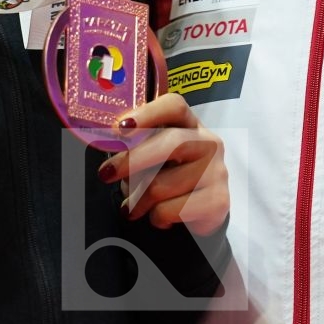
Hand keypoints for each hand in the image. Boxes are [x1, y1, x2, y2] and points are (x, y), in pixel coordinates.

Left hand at [97, 93, 228, 235]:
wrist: (203, 213)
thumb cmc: (170, 177)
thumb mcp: (154, 157)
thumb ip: (137, 145)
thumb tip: (105, 142)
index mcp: (190, 124)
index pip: (175, 106)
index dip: (147, 113)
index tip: (119, 127)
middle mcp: (208, 143)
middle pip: (171, 143)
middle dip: (131, 160)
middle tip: (106, 174)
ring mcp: (216, 172)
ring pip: (163, 184)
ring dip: (137, 200)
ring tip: (133, 207)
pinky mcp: (217, 201)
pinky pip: (171, 210)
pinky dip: (155, 217)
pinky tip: (158, 217)